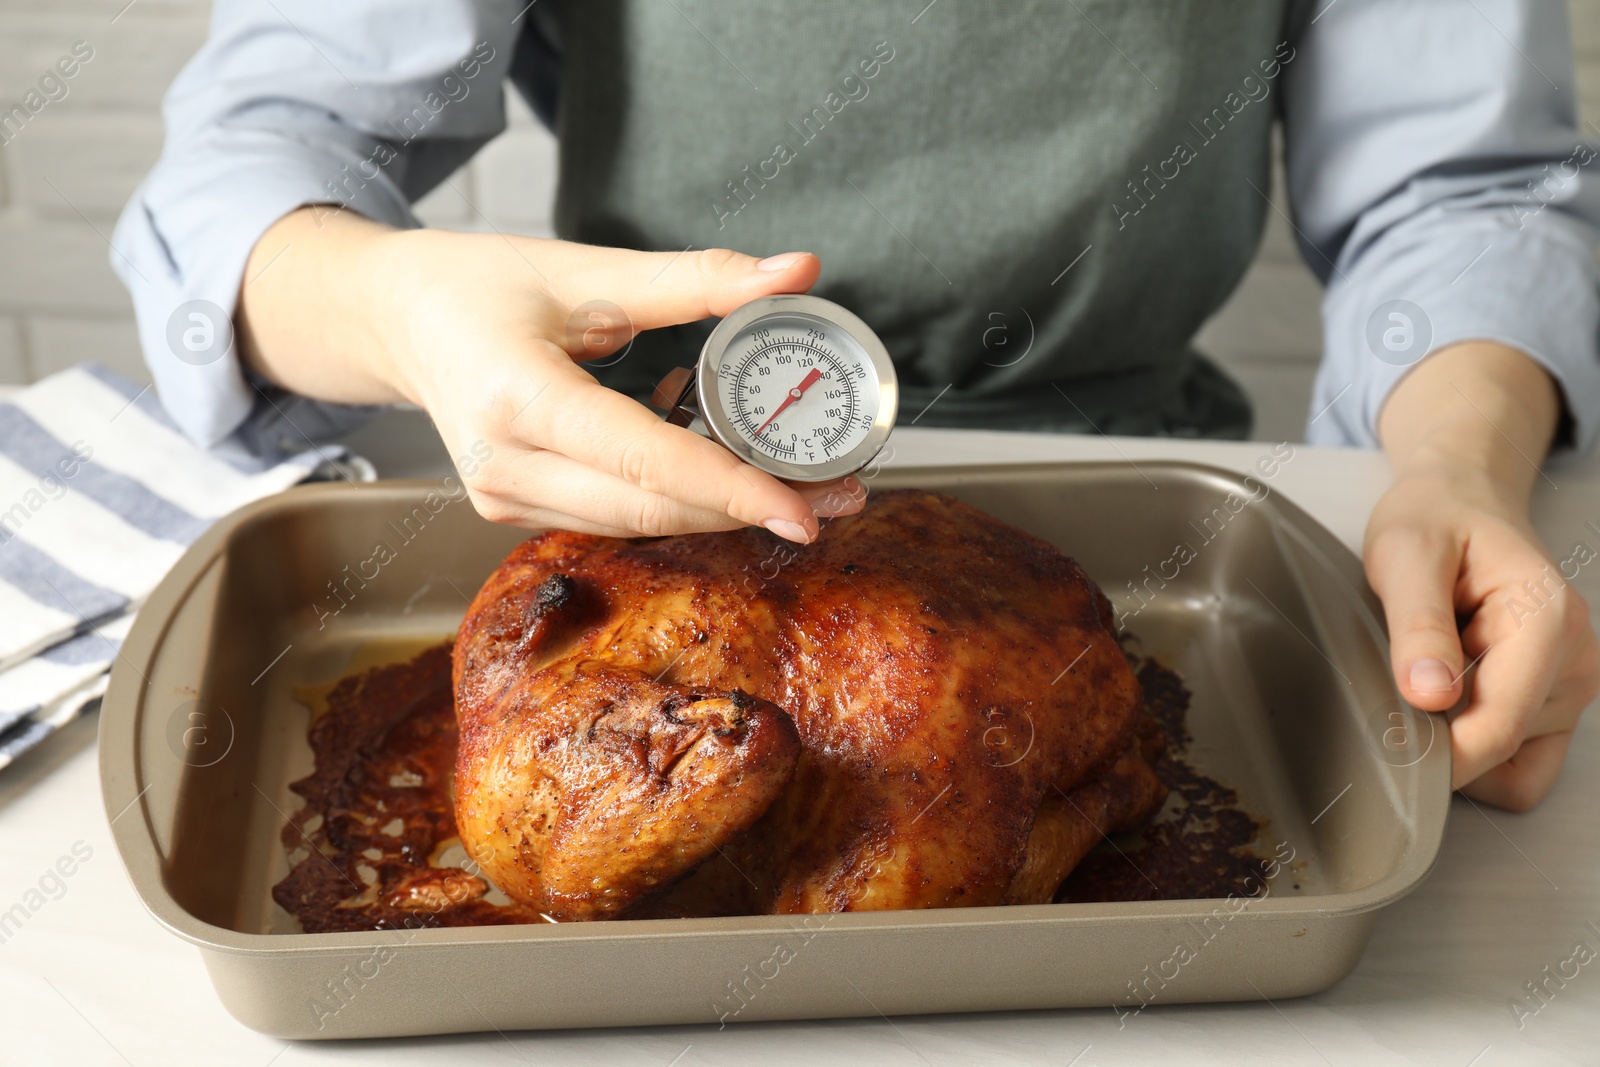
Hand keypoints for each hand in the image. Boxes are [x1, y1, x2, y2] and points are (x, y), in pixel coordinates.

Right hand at [237, 207, 861, 541]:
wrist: (397, 318)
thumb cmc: (481, 283)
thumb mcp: (588, 267)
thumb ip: (697, 279)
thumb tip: (797, 270)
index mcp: (514, 396)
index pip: (642, 458)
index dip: (730, 487)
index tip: (803, 508)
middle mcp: (503, 465)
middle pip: (650, 506)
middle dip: (748, 508)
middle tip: (838, 494)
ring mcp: (503, 497)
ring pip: (637, 521)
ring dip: (722, 511)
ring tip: (805, 488)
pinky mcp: (512, 508)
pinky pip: (615, 516)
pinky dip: (676, 500)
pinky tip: (728, 472)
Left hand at [1371, 342, 1599, 809]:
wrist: (1462, 499)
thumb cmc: (1434, 519)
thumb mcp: (1407, 555)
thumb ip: (1419, 625)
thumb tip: (1430, 696)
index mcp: (1549, 622)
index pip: (1498, 728)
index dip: (1439, 755)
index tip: (1384, 750)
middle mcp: (1576, 660)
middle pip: (1502, 749)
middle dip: (1440, 743)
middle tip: (1387, 693)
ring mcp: (1571, 686)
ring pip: (1510, 764)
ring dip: (1457, 742)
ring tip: (1424, 679)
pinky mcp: (1555, 703)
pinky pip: (1520, 766)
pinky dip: (1477, 751)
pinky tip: (1443, 702)